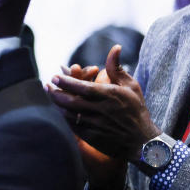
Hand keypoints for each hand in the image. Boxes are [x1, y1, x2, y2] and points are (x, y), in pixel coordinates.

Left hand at [50, 45, 157, 165]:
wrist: (143, 141)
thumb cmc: (136, 110)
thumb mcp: (131, 86)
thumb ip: (116, 68)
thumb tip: (114, 47)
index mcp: (110, 96)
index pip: (83, 88)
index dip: (66, 81)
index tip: (55, 76)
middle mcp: (101, 111)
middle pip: (71, 101)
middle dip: (55, 93)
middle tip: (47, 85)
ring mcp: (96, 125)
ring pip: (69, 115)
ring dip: (56, 105)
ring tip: (50, 96)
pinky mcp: (92, 138)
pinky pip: (73, 127)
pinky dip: (63, 118)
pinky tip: (58, 111)